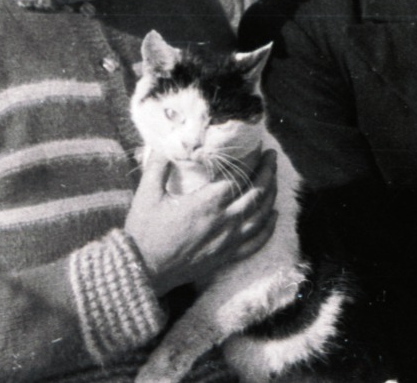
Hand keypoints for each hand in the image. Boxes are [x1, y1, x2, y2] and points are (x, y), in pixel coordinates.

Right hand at [125, 148, 278, 294]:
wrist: (142, 272)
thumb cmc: (144, 233)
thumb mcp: (147, 194)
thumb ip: (158, 166)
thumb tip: (165, 144)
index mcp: (207, 203)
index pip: (240, 176)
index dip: (251, 160)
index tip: (257, 147)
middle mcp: (224, 221)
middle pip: (257, 193)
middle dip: (268, 172)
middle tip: (271, 156)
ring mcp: (228, 241)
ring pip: (261, 216)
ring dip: (271, 195)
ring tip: (274, 179)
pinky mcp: (226, 257)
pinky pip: (256, 243)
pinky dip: (268, 228)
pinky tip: (274, 217)